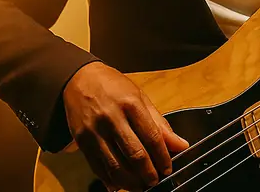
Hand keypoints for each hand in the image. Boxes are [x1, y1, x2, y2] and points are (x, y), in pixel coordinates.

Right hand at [63, 61, 188, 190]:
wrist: (79, 79)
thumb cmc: (113, 86)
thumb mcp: (140, 98)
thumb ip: (160, 123)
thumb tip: (180, 144)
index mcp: (131, 104)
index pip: (152, 137)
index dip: (163, 157)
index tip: (167, 168)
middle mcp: (112, 117)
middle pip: (134, 153)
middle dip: (148, 173)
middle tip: (155, 181)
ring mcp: (95, 130)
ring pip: (115, 165)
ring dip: (130, 181)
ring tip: (140, 186)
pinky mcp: (81, 140)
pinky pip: (97, 166)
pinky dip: (109, 179)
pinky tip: (118, 184)